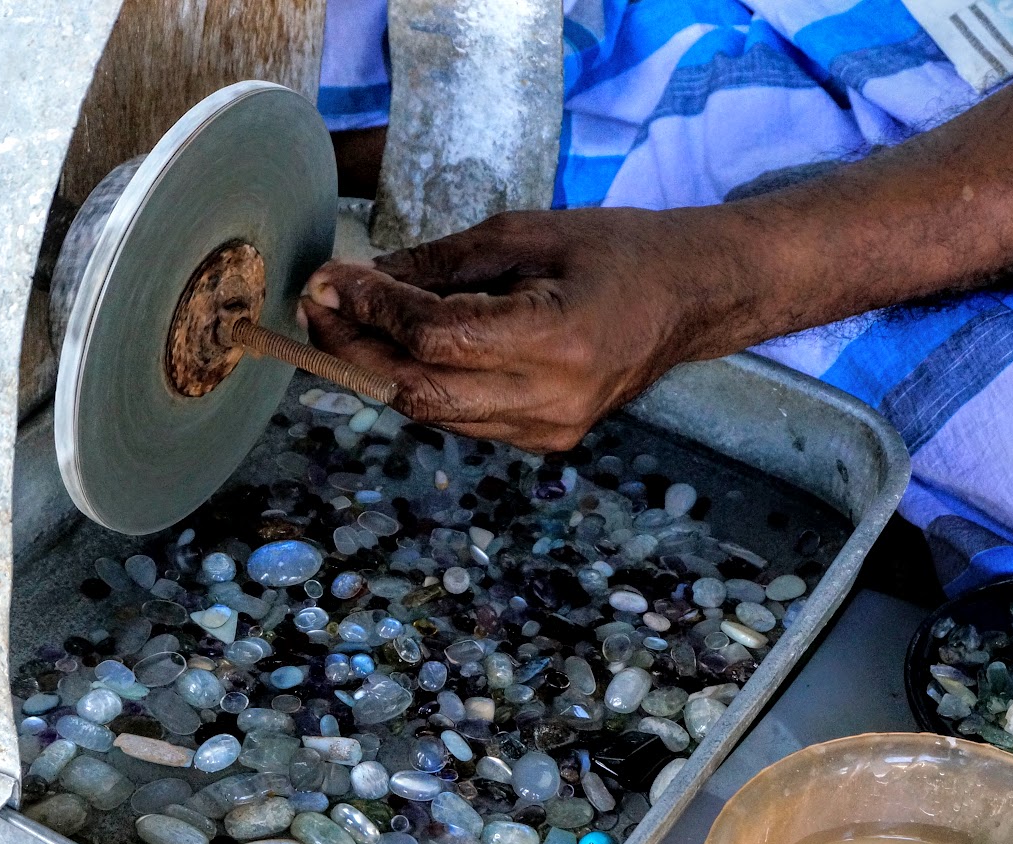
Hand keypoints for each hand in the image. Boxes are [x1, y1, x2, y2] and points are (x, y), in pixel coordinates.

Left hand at [301, 207, 760, 452]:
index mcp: (559, 339)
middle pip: (420, 392)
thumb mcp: (530, 233)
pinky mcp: (545, 440)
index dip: (373, 311)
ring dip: (378, 372)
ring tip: (344, 325)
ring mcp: (549, 429)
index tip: (331, 280)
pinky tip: (399, 349)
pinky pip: (460, 418)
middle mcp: (552, 399)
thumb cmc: (621, 250)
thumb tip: (366, 277)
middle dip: (355, 353)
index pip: (436, 337)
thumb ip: (444, 261)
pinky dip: (421, 384)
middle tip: (318, 310)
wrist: (695, 298)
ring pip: (432, 413)